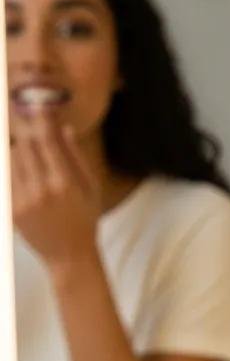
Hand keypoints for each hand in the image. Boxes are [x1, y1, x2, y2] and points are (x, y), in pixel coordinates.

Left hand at [10, 108, 101, 267]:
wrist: (69, 255)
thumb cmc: (86, 220)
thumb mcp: (90, 188)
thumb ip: (75, 157)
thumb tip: (63, 128)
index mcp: (65, 182)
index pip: (48, 141)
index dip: (42, 120)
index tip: (39, 105)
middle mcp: (42, 189)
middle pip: (24, 147)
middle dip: (26, 134)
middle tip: (26, 122)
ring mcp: (23, 200)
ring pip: (11, 160)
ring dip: (17, 150)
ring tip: (27, 151)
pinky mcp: (11, 209)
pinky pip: (7, 178)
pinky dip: (12, 169)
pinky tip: (22, 169)